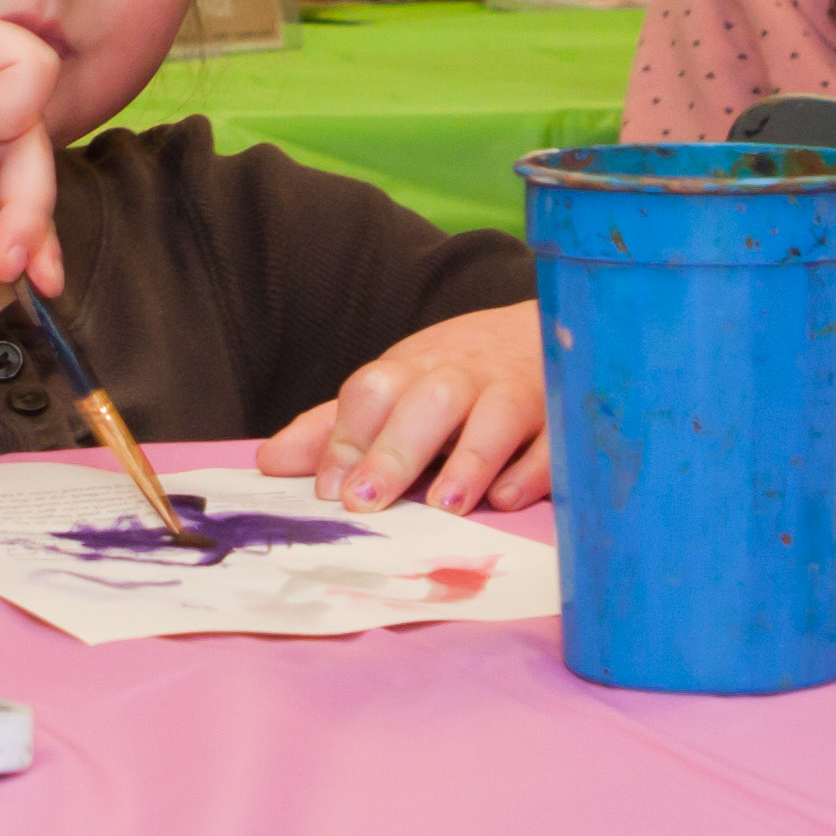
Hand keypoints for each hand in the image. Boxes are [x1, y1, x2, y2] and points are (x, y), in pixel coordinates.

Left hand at [256, 305, 548, 515]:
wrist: (552, 330)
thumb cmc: (458, 375)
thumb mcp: (393, 390)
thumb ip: (335, 428)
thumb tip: (270, 462)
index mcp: (413, 370)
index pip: (373, 390)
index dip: (348, 437)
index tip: (328, 490)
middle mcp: (463, 376)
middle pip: (429, 400)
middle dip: (395, 449)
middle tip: (366, 501)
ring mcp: (519, 393)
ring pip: (496, 415)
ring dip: (469, 459)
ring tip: (444, 505)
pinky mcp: (566, 418)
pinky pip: (555, 441)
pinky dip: (533, 469)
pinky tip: (507, 498)